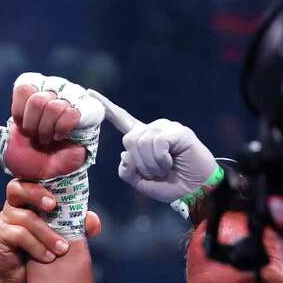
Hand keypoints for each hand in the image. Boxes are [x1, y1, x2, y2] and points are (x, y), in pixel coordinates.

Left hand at [0, 73, 103, 180]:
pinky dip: (62, 130)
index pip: (24, 87)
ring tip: (50, 139)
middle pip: (38, 99)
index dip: (20, 113)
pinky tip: (63, 137)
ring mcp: (74, 97)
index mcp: (33, 91)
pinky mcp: (89, 111)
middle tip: (38, 136)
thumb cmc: (26, 157)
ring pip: (54, 106)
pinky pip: (72, 114)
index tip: (23, 127)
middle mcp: (54, 88)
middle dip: (33, 126)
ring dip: (47, 131)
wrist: (47, 176)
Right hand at [0, 180, 100, 282]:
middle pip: (16, 188)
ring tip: (62, 248)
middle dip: (36, 194)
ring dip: (46, 233)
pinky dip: (36, 246)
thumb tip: (92, 222)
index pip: (31, 178)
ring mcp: (4, 221)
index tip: (59, 191)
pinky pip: (18, 235)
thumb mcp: (65, 236)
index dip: (42, 179)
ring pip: (24, 217)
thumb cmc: (44, 251)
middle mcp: (13, 206)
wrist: (26, 281)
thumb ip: (78, 225)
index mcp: (29, 198)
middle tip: (53, 207)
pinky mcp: (0, 237)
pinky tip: (47, 257)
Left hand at [90, 90, 218, 204]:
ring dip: (151, 164)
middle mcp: (152, 129)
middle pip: (128, 139)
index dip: (106, 107)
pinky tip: (172, 162)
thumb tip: (125, 154)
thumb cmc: (169, 185)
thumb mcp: (140, 182)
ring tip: (165, 168)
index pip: (121, 119)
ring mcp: (165, 128)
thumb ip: (126, 170)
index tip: (89, 92)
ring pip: (141, 142)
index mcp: (141, 139)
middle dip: (139, 162)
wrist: (194, 190)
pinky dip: (161, 159)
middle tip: (156, 172)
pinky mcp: (178, 131)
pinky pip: (157, 142)